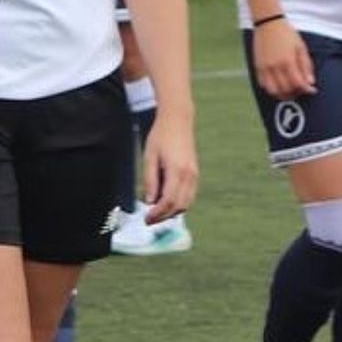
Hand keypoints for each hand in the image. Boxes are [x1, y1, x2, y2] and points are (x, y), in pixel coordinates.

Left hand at [142, 111, 197, 225]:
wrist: (178, 121)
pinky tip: (166, 203)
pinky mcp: (195, 174)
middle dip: (164, 216)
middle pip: (179, 206)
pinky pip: (189, 196)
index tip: (146, 219)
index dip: (157, 214)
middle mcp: (189, 175)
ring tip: (156, 213)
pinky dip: (179, 204)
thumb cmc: (160, 137)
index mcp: (177, 171)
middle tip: (149, 220)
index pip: (168, 201)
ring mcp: (195, 175)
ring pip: (187, 203)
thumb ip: (150, 181)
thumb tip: (149, 202)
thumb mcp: (149, 158)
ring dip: (172, 212)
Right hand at [253, 19, 316, 98]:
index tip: (312, 90)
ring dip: (283, 94)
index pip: (298, 84)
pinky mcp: (257, 67)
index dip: (306, 90)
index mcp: (288, 61)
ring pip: (273, 91)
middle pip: (286, 90)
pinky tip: (279, 85)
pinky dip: (272, 89)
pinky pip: (263, 85)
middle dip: (296, 93)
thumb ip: (306, 66)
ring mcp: (264, 67)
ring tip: (290, 91)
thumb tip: (310, 83)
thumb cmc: (287, 34)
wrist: (268, 23)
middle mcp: (275, 66)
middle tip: (301, 90)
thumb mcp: (301, 47)